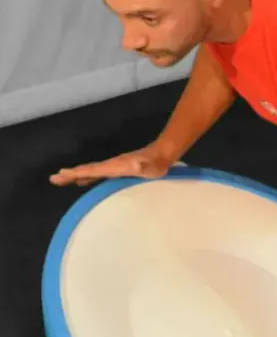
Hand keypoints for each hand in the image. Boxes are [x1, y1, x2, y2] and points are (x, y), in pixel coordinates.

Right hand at [49, 144, 173, 186]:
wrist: (162, 155)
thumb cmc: (156, 164)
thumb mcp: (151, 166)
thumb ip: (143, 165)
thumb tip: (135, 163)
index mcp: (115, 166)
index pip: (93, 170)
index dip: (78, 173)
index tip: (62, 175)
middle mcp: (112, 165)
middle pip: (88, 170)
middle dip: (70, 174)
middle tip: (54, 179)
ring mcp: (114, 167)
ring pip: (92, 171)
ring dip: (77, 175)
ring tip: (63, 180)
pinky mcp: (119, 169)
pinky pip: (99, 174)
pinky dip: (88, 177)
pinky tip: (85, 182)